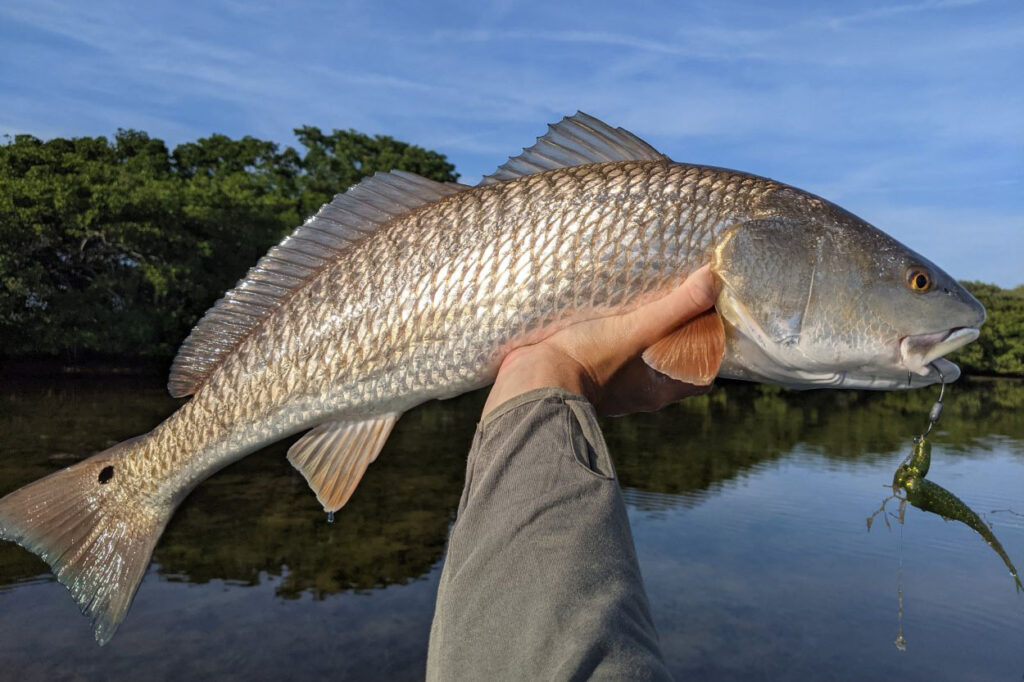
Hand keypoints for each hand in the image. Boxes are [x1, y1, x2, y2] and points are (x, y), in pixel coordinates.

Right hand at [483, 265, 720, 417]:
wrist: (535, 380)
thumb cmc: (591, 359)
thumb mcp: (639, 329)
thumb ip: (676, 307)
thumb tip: (712, 281)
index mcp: (662, 388)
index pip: (701, 373)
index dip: (709, 347)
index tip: (704, 317)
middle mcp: (643, 393)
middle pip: (673, 365)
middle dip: (677, 338)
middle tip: (676, 305)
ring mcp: (615, 388)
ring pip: (642, 361)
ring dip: (645, 338)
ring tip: (643, 306)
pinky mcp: (589, 376)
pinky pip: (613, 358)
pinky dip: (617, 341)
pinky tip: (610, 318)